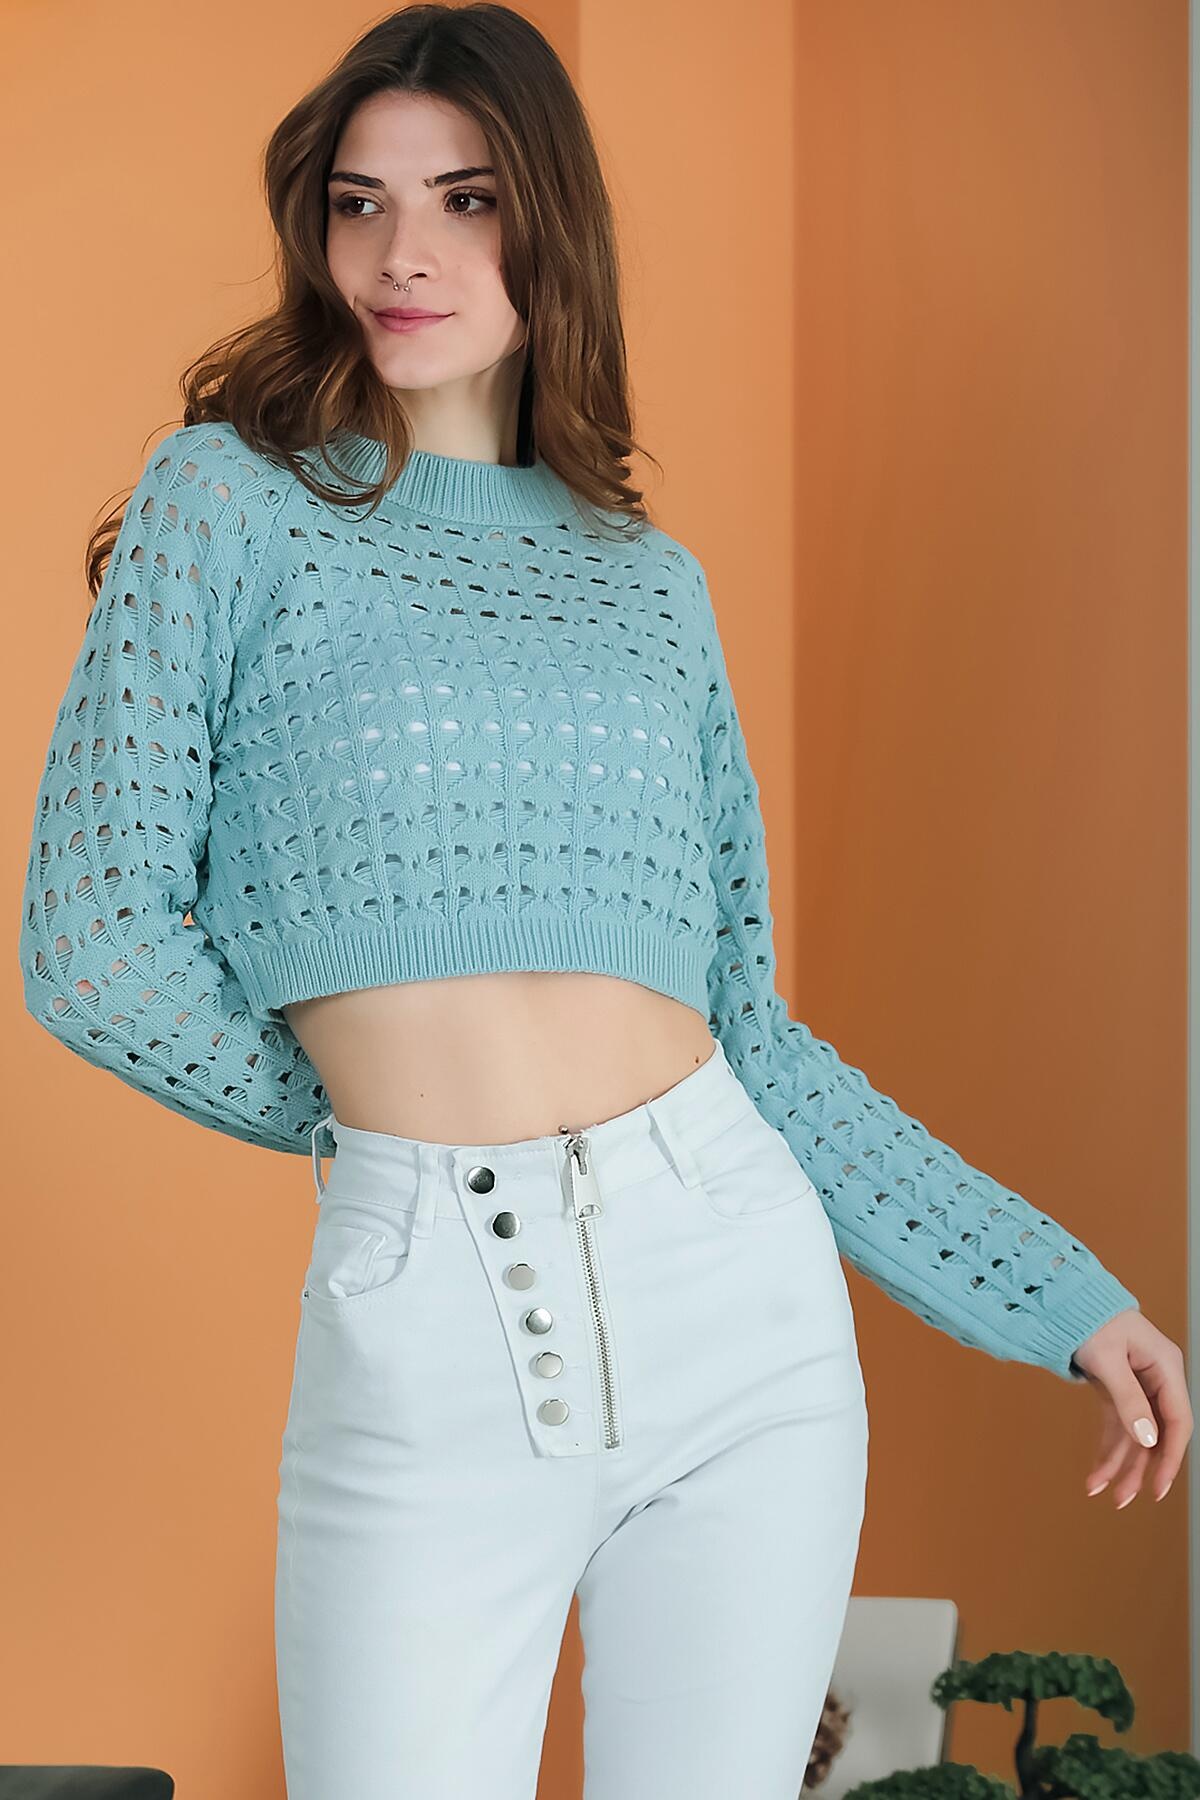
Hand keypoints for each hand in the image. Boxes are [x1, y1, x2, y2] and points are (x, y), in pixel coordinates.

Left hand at [1070, 1308, 1191, 1505]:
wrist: (1064, 1299)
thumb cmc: (1088, 1319)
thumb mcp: (1107, 1359)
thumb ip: (1128, 1399)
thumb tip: (1147, 1439)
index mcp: (1166, 1366)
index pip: (1177, 1421)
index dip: (1170, 1457)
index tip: (1158, 1487)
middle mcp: (1157, 1378)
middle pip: (1156, 1433)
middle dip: (1139, 1468)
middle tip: (1124, 1499)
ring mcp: (1138, 1386)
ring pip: (1135, 1435)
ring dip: (1119, 1464)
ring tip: (1099, 1491)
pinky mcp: (1119, 1390)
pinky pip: (1117, 1426)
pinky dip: (1107, 1448)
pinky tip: (1096, 1473)